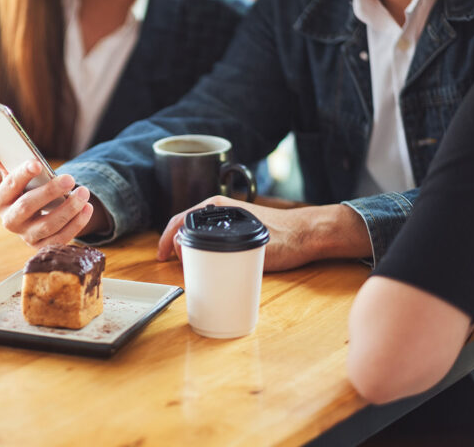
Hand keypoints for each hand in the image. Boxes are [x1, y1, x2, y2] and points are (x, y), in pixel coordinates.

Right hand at [0, 138, 102, 248]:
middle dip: (49, 192)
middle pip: (27, 207)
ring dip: (68, 208)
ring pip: (48, 224)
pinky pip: (61, 238)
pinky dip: (76, 224)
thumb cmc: (25, 190)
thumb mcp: (13, 175)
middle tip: (70, 178)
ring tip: (84, 192)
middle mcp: (9, 221)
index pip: (8, 187)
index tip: (37, 163)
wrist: (36, 216)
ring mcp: (26, 236)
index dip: (22, 175)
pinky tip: (87, 208)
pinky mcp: (43, 246)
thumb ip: (0, 159)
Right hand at [156, 195, 371, 271]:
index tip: (162, 258)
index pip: (179, 220)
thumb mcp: (246, 248)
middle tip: (173, 265)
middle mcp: (220, 209)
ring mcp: (228, 217)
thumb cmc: (284, 239)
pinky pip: (210, 236)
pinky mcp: (237, 227)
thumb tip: (183, 252)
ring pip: (197, 231)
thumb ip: (213, 250)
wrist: (310, 234)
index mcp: (217, 207)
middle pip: (185, 225)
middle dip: (174, 245)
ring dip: (187, 247)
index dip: (166, 240)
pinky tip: (204, 261)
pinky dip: (201, 247)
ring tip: (185, 266)